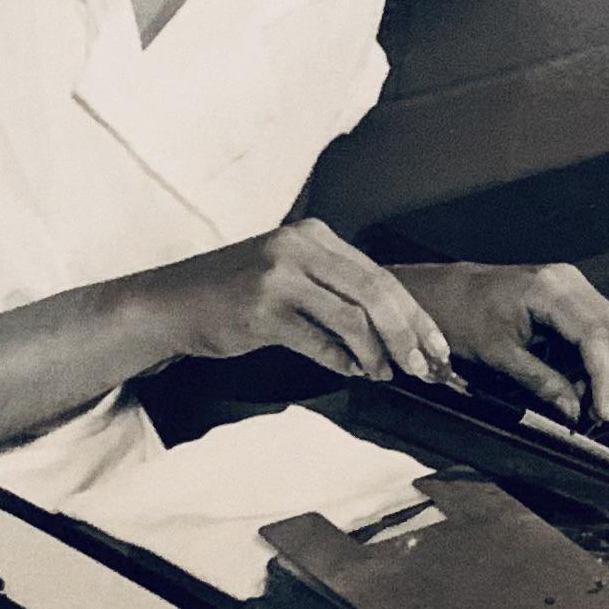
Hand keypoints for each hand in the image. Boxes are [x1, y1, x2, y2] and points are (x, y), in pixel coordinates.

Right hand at [163, 219, 451, 383]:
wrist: (171, 304)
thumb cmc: (234, 295)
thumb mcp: (291, 277)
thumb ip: (338, 293)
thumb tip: (394, 334)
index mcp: (314, 234)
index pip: (381, 275)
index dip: (415, 315)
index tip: (437, 347)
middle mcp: (300, 247)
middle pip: (375, 293)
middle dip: (408, 336)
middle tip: (424, 369)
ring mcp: (280, 276)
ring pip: (353, 317)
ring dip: (376, 353)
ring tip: (385, 374)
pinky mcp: (262, 309)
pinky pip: (319, 340)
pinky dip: (340, 361)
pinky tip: (350, 371)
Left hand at [399, 260, 608, 422]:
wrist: (445, 293)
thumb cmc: (462, 317)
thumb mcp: (499, 356)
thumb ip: (541, 383)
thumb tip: (572, 411)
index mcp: (550, 290)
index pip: (596, 336)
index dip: (604, 378)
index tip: (602, 412)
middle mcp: (568, 280)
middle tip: (597, 413)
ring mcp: (571, 284)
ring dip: (606, 368)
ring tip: (584, 399)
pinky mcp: (569, 294)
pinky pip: (597, 326)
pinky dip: (594, 357)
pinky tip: (578, 380)